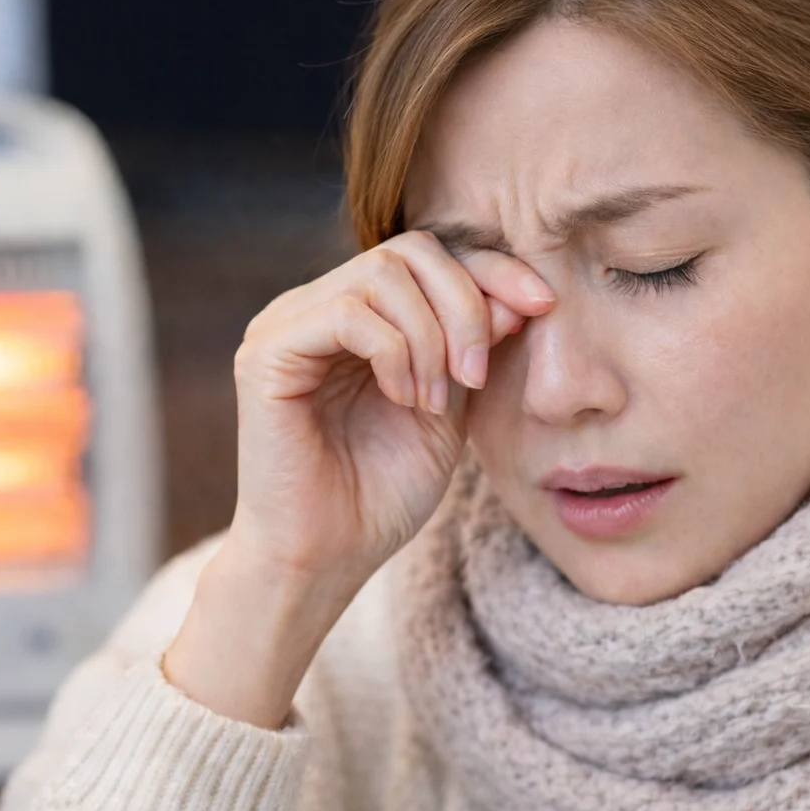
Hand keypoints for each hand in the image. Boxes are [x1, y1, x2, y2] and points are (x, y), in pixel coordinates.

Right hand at [164, 231, 553, 726]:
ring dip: (430, 336)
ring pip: (380, 273)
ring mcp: (286, 326)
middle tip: (477, 376)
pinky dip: (394, 352)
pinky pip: (346, 315)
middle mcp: (315, 308)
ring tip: (435, 400)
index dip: (490, 270)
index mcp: (356, 316)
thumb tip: (515, 294)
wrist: (325, 559)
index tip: (542, 306)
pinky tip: (404, 399)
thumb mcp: (449, 410)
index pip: (427, 256)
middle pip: (409, 251)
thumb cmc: (378, 495)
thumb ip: (472, 348)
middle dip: (464, 304)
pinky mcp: (267, 354)